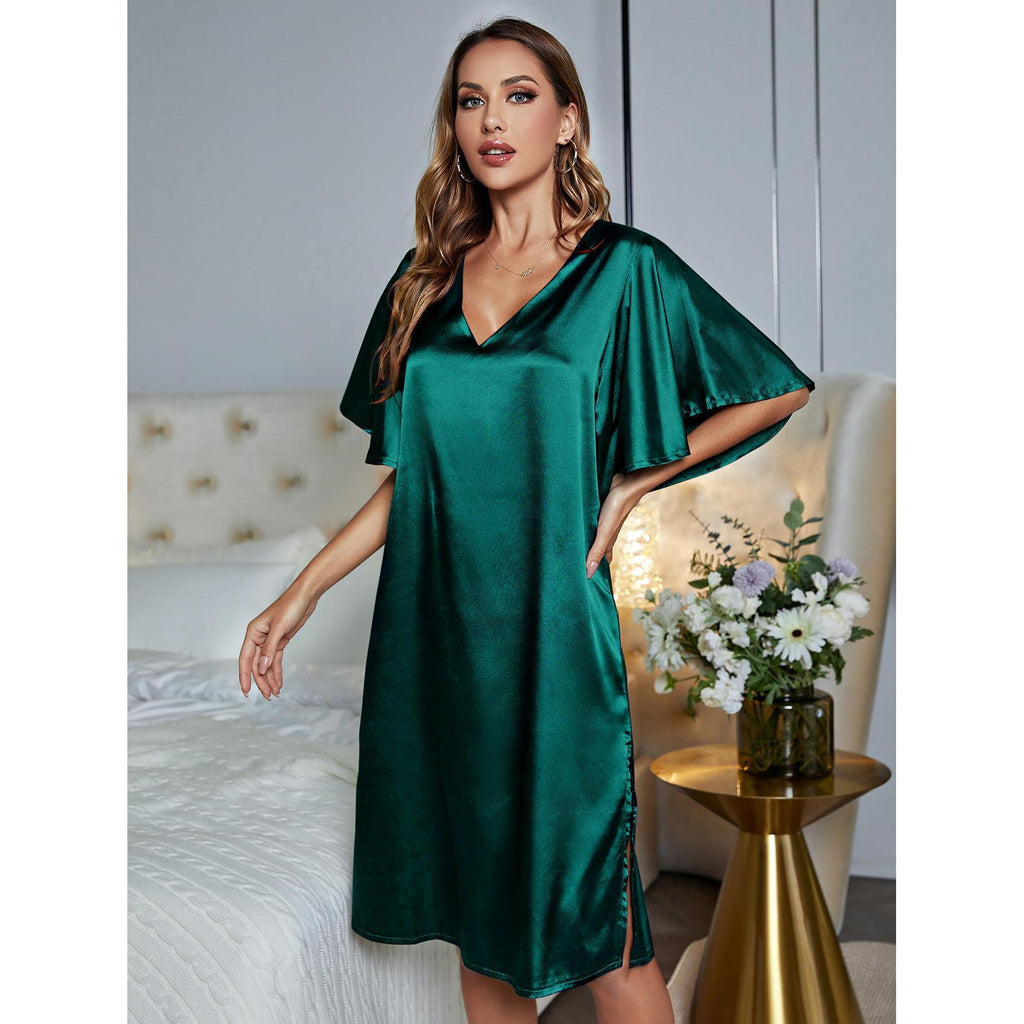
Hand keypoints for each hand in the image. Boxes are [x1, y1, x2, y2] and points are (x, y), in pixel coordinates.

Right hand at [238, 584, 318, 699]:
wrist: (306, 597)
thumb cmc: (290, 606)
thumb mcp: (279, 628)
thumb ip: (270, 649)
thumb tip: (261, 668)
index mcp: (253, 633)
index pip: (245, 659)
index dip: (244, 676)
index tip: (246, 691)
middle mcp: (259, 638)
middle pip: (256, 665)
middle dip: (261, 681)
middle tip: (267, 696)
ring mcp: (269, 641)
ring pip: (266, 665)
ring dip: (269, 679)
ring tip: (274, 693)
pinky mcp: (280, 642)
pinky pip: (275, 660)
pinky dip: (276, 672)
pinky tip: (278, 683)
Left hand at [586, 471, 644, 578]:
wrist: (626, 483)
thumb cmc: (617, 508)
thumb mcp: (604, 532)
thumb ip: (596, 550)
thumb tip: (589, 573)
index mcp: (608, 539)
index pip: (602, 558)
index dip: (597, 567)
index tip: (589, 578)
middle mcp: (606, 530)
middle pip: (597, 546)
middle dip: (590, 555)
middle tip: (578, 564)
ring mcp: (603, 518)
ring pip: (594, 533)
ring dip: (586, 539)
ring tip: (575, 546)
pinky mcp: (599, 507)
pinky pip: (591, 519)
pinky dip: (585, 525)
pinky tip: (579, 522)